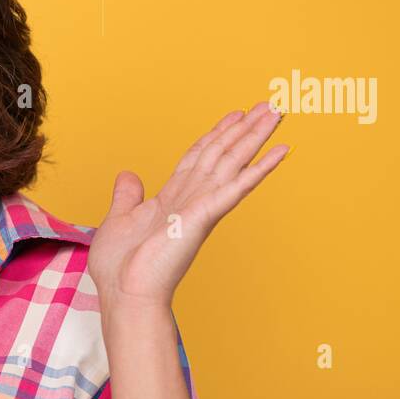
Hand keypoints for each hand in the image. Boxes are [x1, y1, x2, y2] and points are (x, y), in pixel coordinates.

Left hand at [86, 101, 288, 314]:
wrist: (125, 293)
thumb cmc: (121, 268)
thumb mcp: (118, 220)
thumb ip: (126, 197)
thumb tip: (127, 176)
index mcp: (171, 199)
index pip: (198, 158)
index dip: (216, 135)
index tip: (234, 115)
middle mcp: (191, 199)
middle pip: (222, 154)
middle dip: (244, 129)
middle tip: (269, 105)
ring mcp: (201, 207)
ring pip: (233, 162)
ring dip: (255, 136)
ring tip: (277, 112)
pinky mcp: (204, 215)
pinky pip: (237, 186)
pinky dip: (259, 168)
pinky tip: (281, 150)